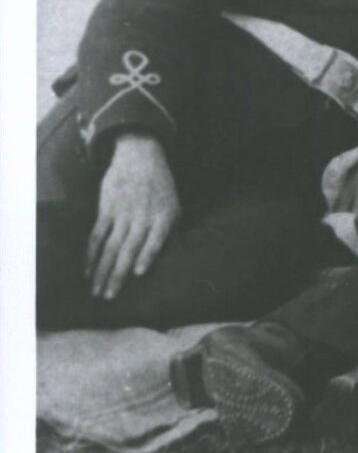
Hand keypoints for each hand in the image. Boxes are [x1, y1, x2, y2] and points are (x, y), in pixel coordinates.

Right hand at [86, 134, 181, 300]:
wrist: (140, 155)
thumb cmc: (161, 186)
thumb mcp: (174, 204)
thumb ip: (171, 230)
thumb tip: (175, 259)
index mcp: (164, 215)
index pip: (155, 239)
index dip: (146, 255)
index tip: (137, 273)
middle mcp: (143, 216)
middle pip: (128, 249)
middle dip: (117, 275)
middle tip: (108, 297)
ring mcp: (123, 212)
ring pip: (110, 247)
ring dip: (101, 271)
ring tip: (95, 291)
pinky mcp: (106, 209)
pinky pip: (96, 235)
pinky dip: (90, 254)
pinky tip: (86, 270)